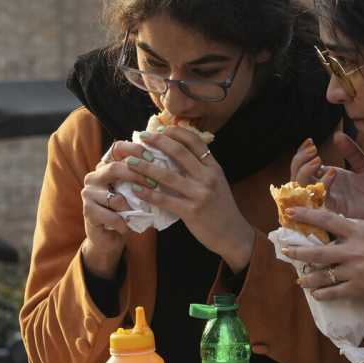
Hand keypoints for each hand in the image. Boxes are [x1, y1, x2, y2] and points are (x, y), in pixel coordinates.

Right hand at [80, 140, 160, 277]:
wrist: (109, 236)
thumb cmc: (128, 209)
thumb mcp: (137, 191)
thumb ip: (145, 177)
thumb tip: (171, 166)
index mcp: (107, 165)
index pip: (118, 148)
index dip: (135, 150)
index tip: (153, 157)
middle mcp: (95, 176)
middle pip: (114, 168)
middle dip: (137, 176)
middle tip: (154, 185)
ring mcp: (88, 192)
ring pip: (114, 197)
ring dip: (132, 208)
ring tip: (141, 214)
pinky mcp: (87, 210)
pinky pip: (111, 216)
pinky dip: (123, 223)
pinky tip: (127, 227)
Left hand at [126, 128, 256, 271]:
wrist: (233, 234)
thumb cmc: (221, 209)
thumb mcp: (217, 183)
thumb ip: (201, 169)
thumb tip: (178, 155)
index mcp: (214, 168)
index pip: (195, 142)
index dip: (176, 132)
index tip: (160, 129)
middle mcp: (208, 177)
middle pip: (179, 152)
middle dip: (158, 142)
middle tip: (141, 136)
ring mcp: (200, 194)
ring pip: (168, 175)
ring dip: (146, 166)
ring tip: (130, 160)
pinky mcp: (192, 211)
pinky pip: (165, 199)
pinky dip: (148, 193)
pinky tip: (136, 188)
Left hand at [282, 207, 363, 302]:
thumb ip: (356, 225)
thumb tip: (336, 221)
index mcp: (358, 232)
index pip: (328, 220)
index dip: (307, 216)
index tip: (290, 213)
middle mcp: (353, 250)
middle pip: (317, 252)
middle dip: (297, 252)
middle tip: (285, 251)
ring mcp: (354, 271)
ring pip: (322, 276)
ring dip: (307, 279)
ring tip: (300, 280)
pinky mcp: (357, 288)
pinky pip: (333, 292)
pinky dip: (322, 294)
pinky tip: (315, 294)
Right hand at [290, 133, 363, 246]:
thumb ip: (352, 153)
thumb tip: (337, 134)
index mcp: (329, 181)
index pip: (304, 168)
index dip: (302, 154)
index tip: (310, 141)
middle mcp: (324, 193)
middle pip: (297, 179)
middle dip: (300, 162)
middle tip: (313, 150)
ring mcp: (327, 204)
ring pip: (301, 191)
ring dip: (304, 173)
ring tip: (318, 160)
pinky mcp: (334, 214)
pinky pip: (317, 202)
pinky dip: (321, 186)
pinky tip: (332, 173)